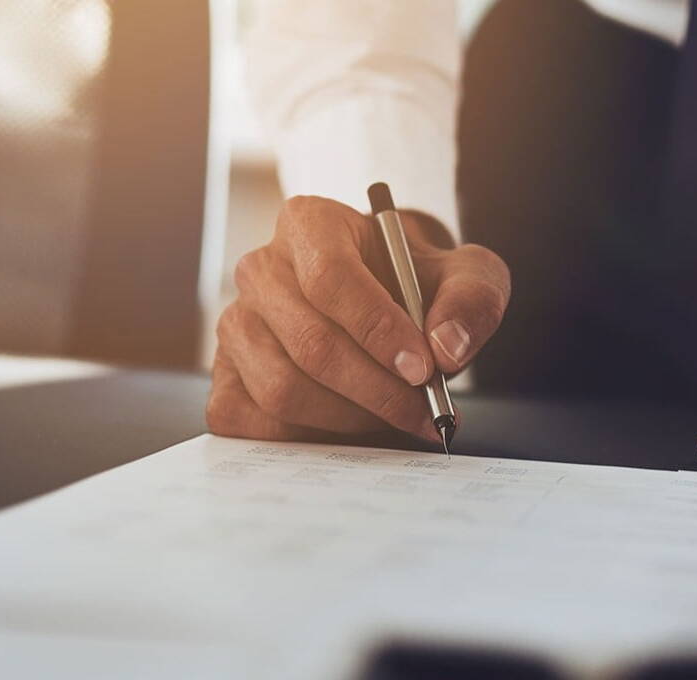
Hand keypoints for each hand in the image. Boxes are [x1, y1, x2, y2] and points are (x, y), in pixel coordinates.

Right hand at [207, 196, 509, 441]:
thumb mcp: (466, 275)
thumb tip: (447, 349)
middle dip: (377, 390)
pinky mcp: (224, 376)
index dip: (378, 330)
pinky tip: (351, 427)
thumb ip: (471, 300)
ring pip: (282, 389)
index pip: (330, 278)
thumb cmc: (418, 285)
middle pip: (310, 344)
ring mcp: (235, 324)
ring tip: (395, 416)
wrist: (387, 303)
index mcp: (308, 224)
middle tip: (425, 410)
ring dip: (350, 418)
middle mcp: (259, 269)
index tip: (424, 369)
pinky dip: (308, 438)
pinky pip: (253, 422)